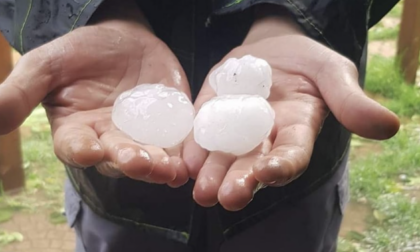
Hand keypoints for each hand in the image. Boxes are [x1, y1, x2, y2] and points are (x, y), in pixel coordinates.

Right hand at [0, 1, 190, 187]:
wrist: (123, 39)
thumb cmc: (81, 52)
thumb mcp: (48, 65)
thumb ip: (22, 92)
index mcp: (77, 130)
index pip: (75, 148)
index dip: (82, 151)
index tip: (91, 150)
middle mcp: (108, 139)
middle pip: (117, 158)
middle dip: (129, 162)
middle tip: (141, 162)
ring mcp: (140, 135)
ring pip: (148, 158)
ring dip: (158, 166)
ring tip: (168, 170)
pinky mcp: (167, 127)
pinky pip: (175, 145)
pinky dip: (181, 155)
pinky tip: (187, 162)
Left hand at [183, 7, 399, 210]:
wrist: (271, 49)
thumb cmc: (307, 62)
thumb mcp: (332, 73)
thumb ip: (351, 100)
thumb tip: (389, 127)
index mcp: (297, 132)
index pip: (292, 155)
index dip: (283, 166)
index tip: (270, 174)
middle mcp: (265, 140)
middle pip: (253, 166)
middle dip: (242, 182)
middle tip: (226, 198)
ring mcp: (235, 130)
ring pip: (224, 158)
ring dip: (212, 175)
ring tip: (201, 190)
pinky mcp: (211, 117)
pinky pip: (201, 137)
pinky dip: (193, 150)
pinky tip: (183, 162)